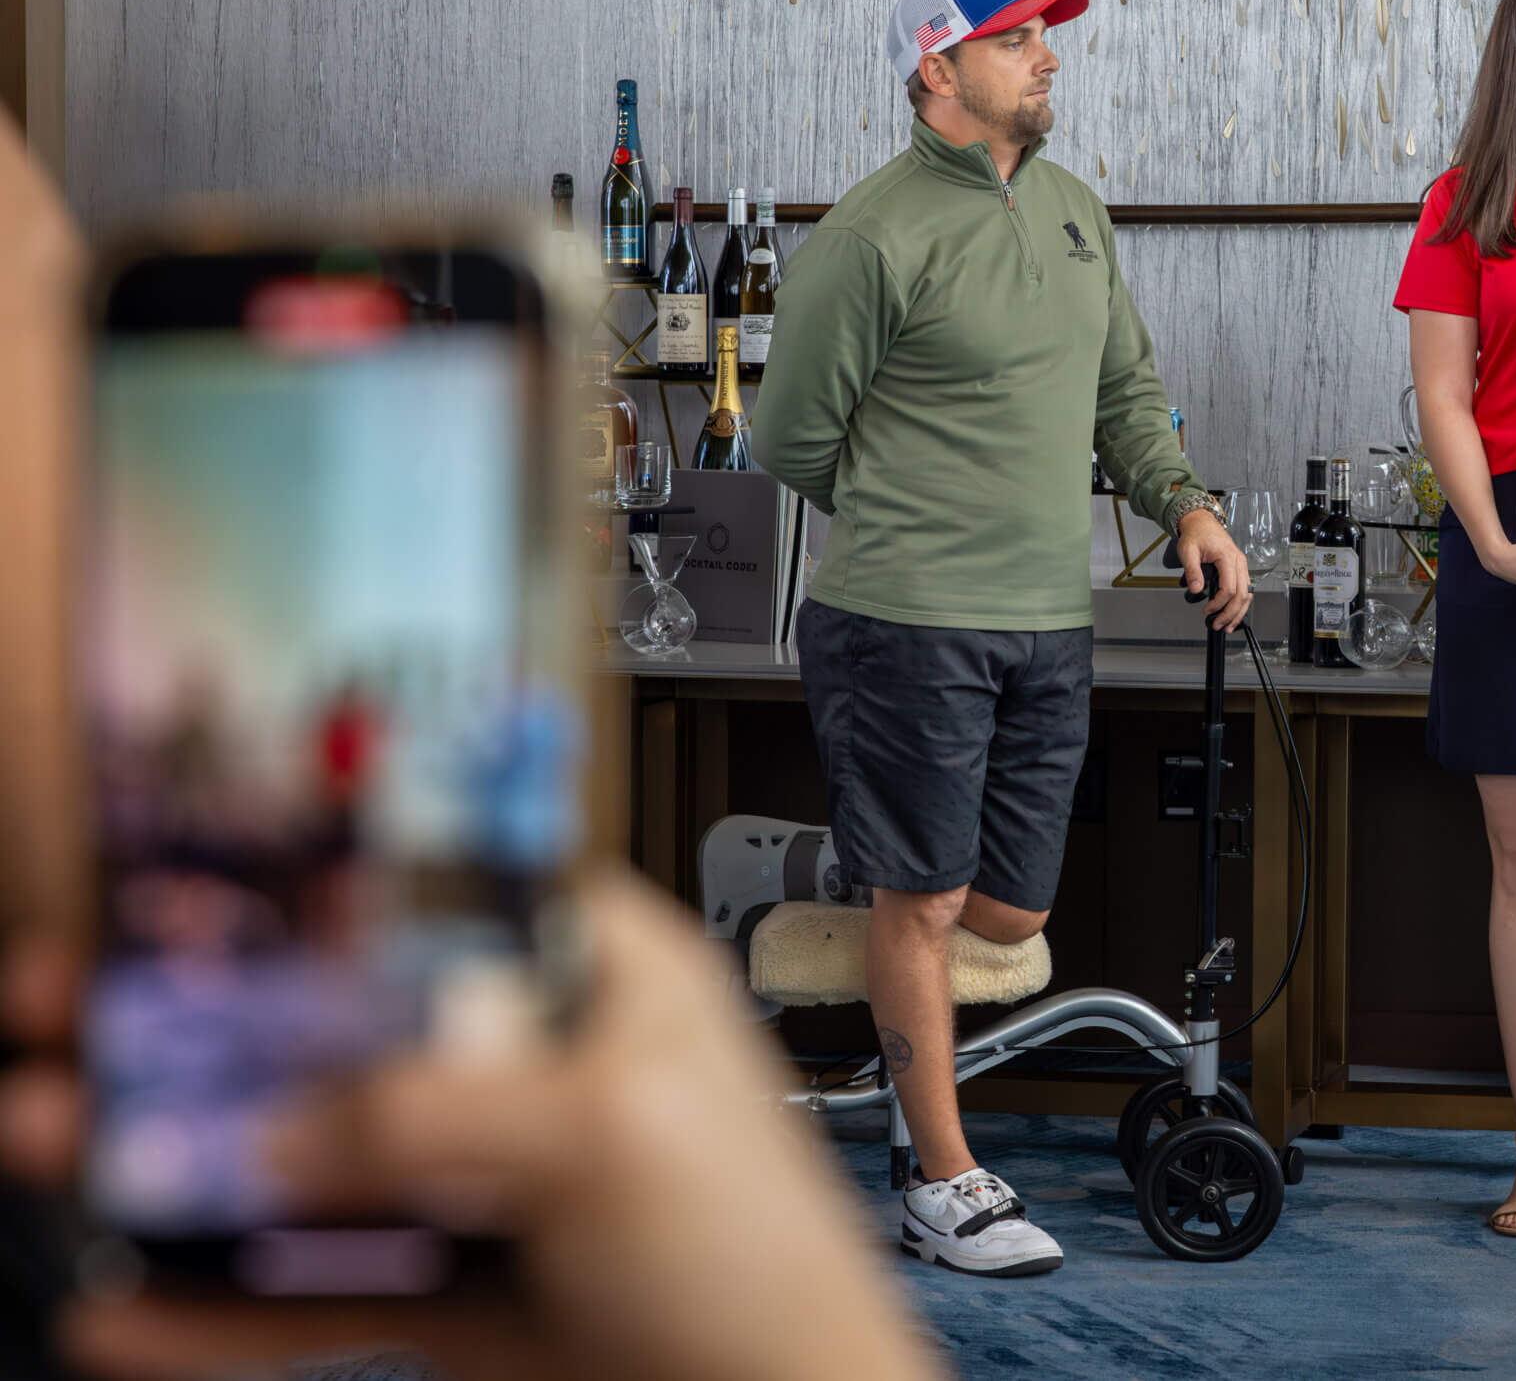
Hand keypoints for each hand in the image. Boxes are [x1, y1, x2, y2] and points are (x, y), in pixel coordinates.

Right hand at [3, 877, 945, 1380]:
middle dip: (214, 1034)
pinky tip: (131, 1308)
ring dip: (189, 1166)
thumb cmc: (764, 1259)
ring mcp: (490, 1184)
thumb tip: (286, 1131)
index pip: (444, 893)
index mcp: (604, 975)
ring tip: (66, 1150)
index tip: (202, 893)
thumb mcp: (611, 1135)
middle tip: (89, 1024)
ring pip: (313, 1163)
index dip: (327, 887)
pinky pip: (318, 1295)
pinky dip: (223, 1306)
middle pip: (346, 1028)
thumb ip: (438, 1108)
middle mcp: (541, 1062)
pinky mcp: (462, 1294)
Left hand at [1176, 510, 1253, 631]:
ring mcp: (1241, 565)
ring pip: (1247, 594)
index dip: (1219, 603)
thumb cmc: (1196, 534)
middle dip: (1231, 613)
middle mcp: (1239, 562)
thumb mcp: (1188, 551)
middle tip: (1218, 625)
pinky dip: (1241, 604)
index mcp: (1227, 556)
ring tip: (1228, 625)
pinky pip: (1245, 589)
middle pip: (1242, 594)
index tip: (1207, 610)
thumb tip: (1196, 589)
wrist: (1201, 523)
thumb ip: (1192, 571)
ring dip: (1239, 612)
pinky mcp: (1239, 569)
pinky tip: (1233, 614)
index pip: (1229, 587)